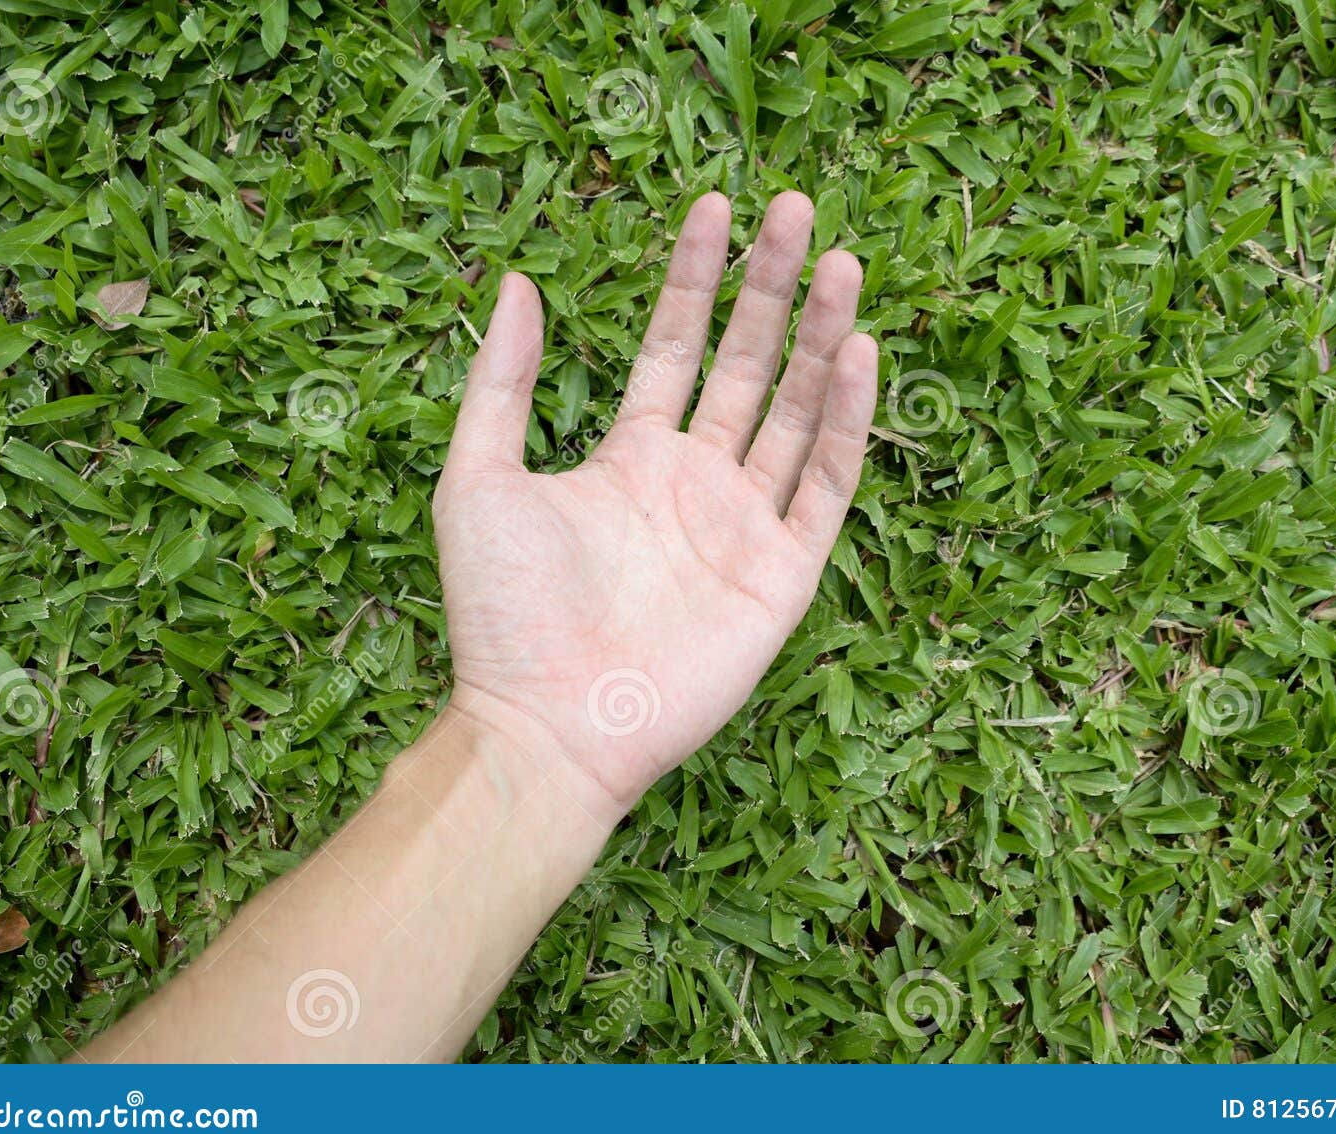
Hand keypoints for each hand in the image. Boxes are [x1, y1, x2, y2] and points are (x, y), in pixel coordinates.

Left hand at [433, 191, 876, 817]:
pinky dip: (846, 424)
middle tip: (800, 210)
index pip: (676, 345)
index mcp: (632, 457)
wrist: (548, 726)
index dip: (696, 277)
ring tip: (843, 262)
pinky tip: (858, 357)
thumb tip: (519, 282)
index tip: (717, 204)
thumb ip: (501, 381)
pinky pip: (826, 487)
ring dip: (822, 339)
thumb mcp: (477, 476)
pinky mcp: (783, 576)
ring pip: (798, 413)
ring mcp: (744, 527)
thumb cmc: (503, 614)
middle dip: (773, 288)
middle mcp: (696, 483)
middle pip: (749, 365)